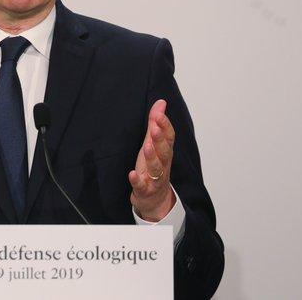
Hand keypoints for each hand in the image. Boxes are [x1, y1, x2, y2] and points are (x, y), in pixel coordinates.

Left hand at [128, 99, 175, 221]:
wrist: (155, 199)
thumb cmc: (153, 168)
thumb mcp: (153, 144)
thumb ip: (156, 124)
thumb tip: (161, 102)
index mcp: (165, 152)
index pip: (169, 138)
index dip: (165, 126)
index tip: (159, 114)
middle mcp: (162, 164)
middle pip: (164, 152)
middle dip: (160, 140)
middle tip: (154, 128)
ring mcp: (155, 179)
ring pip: (156, 168)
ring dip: (152, 158)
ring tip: (146, 147)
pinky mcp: (145, 190)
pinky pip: (142, 186)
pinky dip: (137, 181)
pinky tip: (132, 174)